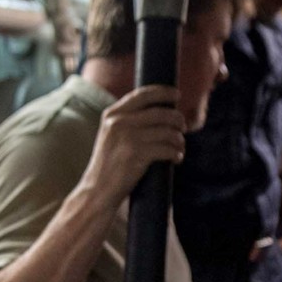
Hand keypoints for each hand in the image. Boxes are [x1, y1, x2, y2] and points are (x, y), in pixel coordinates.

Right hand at [83, 85, 186, 205]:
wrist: (98, 189)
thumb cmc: (110, 164)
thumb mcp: (112, 135)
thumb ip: (128, 121)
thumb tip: (160, 112)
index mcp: (112, 114)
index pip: (142, 94)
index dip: (163, 92)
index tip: (177, 94)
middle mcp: (119, 122)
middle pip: (161, 113)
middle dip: (178, 120)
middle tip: (183, 129)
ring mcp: (128, 138)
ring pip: (168, 132)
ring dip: (179, 141)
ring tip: (179, 148)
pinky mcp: (137, 155)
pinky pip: (168, 149)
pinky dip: (177, 154)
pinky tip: (176, 159)